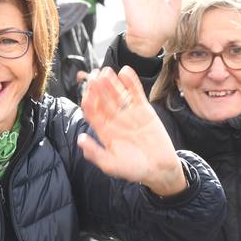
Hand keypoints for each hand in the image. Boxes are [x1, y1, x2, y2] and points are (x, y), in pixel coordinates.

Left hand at [79, 66, 186, 195]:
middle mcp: (114, 119)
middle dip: (97, 87)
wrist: (160, 169)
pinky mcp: (144, 110)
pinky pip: (135, 93)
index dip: (88, 100)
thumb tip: (80, 139)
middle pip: (103, 99)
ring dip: (111, 82)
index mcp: (104, 131)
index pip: (92, 111)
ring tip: (107, 71)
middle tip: (94, 75)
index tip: (86, 91)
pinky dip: (131, 82)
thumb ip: (96, 153)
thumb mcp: (112, 165)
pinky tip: (125, 71)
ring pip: (117, 93)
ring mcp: (128, 113)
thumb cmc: (135, 170)